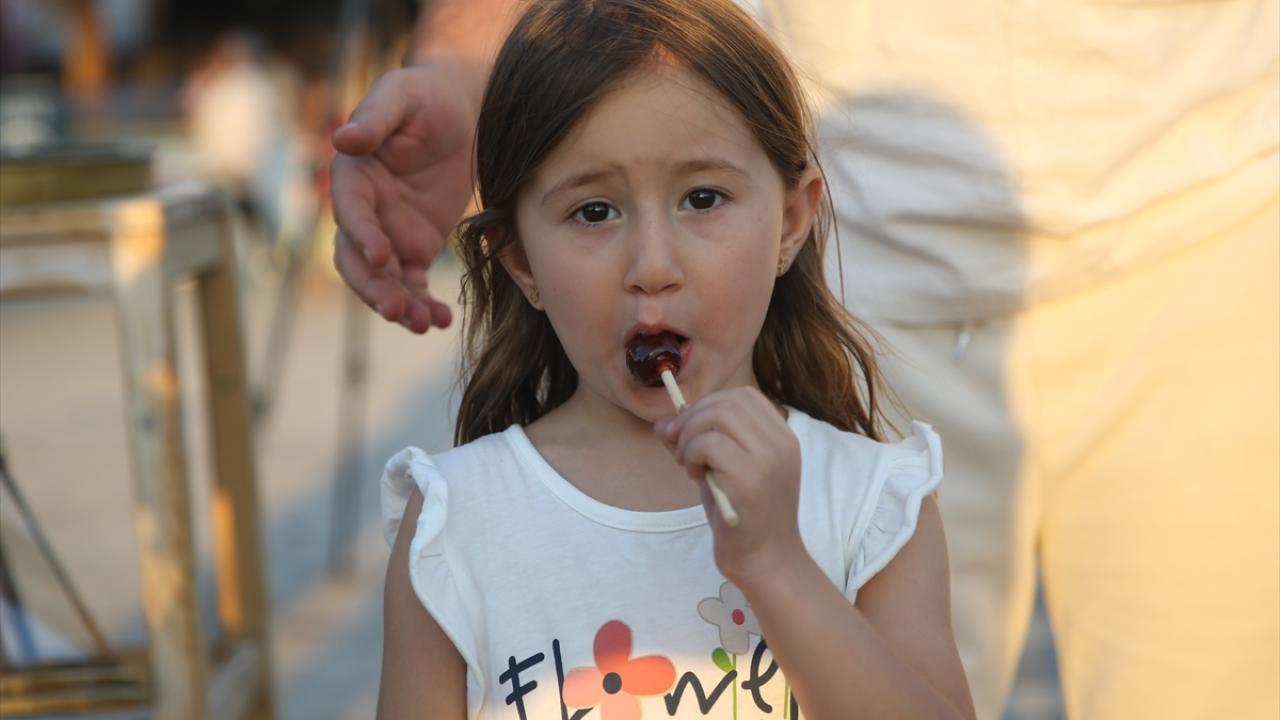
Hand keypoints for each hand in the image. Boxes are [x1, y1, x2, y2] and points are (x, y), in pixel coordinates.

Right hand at [330, 61, 478, 332]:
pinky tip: (441, 320)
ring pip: (383, 281)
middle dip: (374, 287)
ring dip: (400, 306)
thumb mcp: (401, 96)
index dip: (362, 235)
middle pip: (356, 259)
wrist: (464, 113)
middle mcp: (365, 211)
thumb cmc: (426, 97)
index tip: (382, 255)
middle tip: (398, 310)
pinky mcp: (415, 249)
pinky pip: (413, 285)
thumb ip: (375, 120)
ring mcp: (388, 234)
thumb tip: (343, 138)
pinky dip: (424, 305)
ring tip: (425, 324)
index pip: (350, 211)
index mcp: (354, 177)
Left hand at [656, 387, 806, 584]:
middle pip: (727, 401)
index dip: (709, 405)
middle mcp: (781, 442)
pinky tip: (694, 475)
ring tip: (688, 463)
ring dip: (690, 436)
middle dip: (692, 418)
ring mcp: (769, 458)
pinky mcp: (750, 477)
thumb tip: (663, 423)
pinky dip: (691, 454)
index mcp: (781, 437)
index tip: (689, 430)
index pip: (743, 396)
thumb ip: (697, 443)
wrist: (764, 561)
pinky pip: (709, 443)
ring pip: (717, 416)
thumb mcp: (719, 471)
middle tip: (680, 448)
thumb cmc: (742, 517)